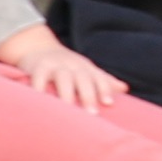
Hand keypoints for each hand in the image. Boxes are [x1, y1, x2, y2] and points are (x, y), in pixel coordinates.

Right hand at [0, 24, 124, 109]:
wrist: (36, 46)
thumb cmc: (66, 64)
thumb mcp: (85, 69)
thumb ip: (103, 80)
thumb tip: (125, 89)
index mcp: (86, 67)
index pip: (98, 77)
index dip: (104, 89)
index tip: (108, 103)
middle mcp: (72, 65)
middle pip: (83, 78)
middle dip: (88, 95)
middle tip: (92, 114)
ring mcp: (55, 65)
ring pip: (63, 78)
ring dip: (67, 94)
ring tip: (68, 111)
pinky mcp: (38, 67)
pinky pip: (39, 78)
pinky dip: (40, 89)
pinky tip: (42, 103)